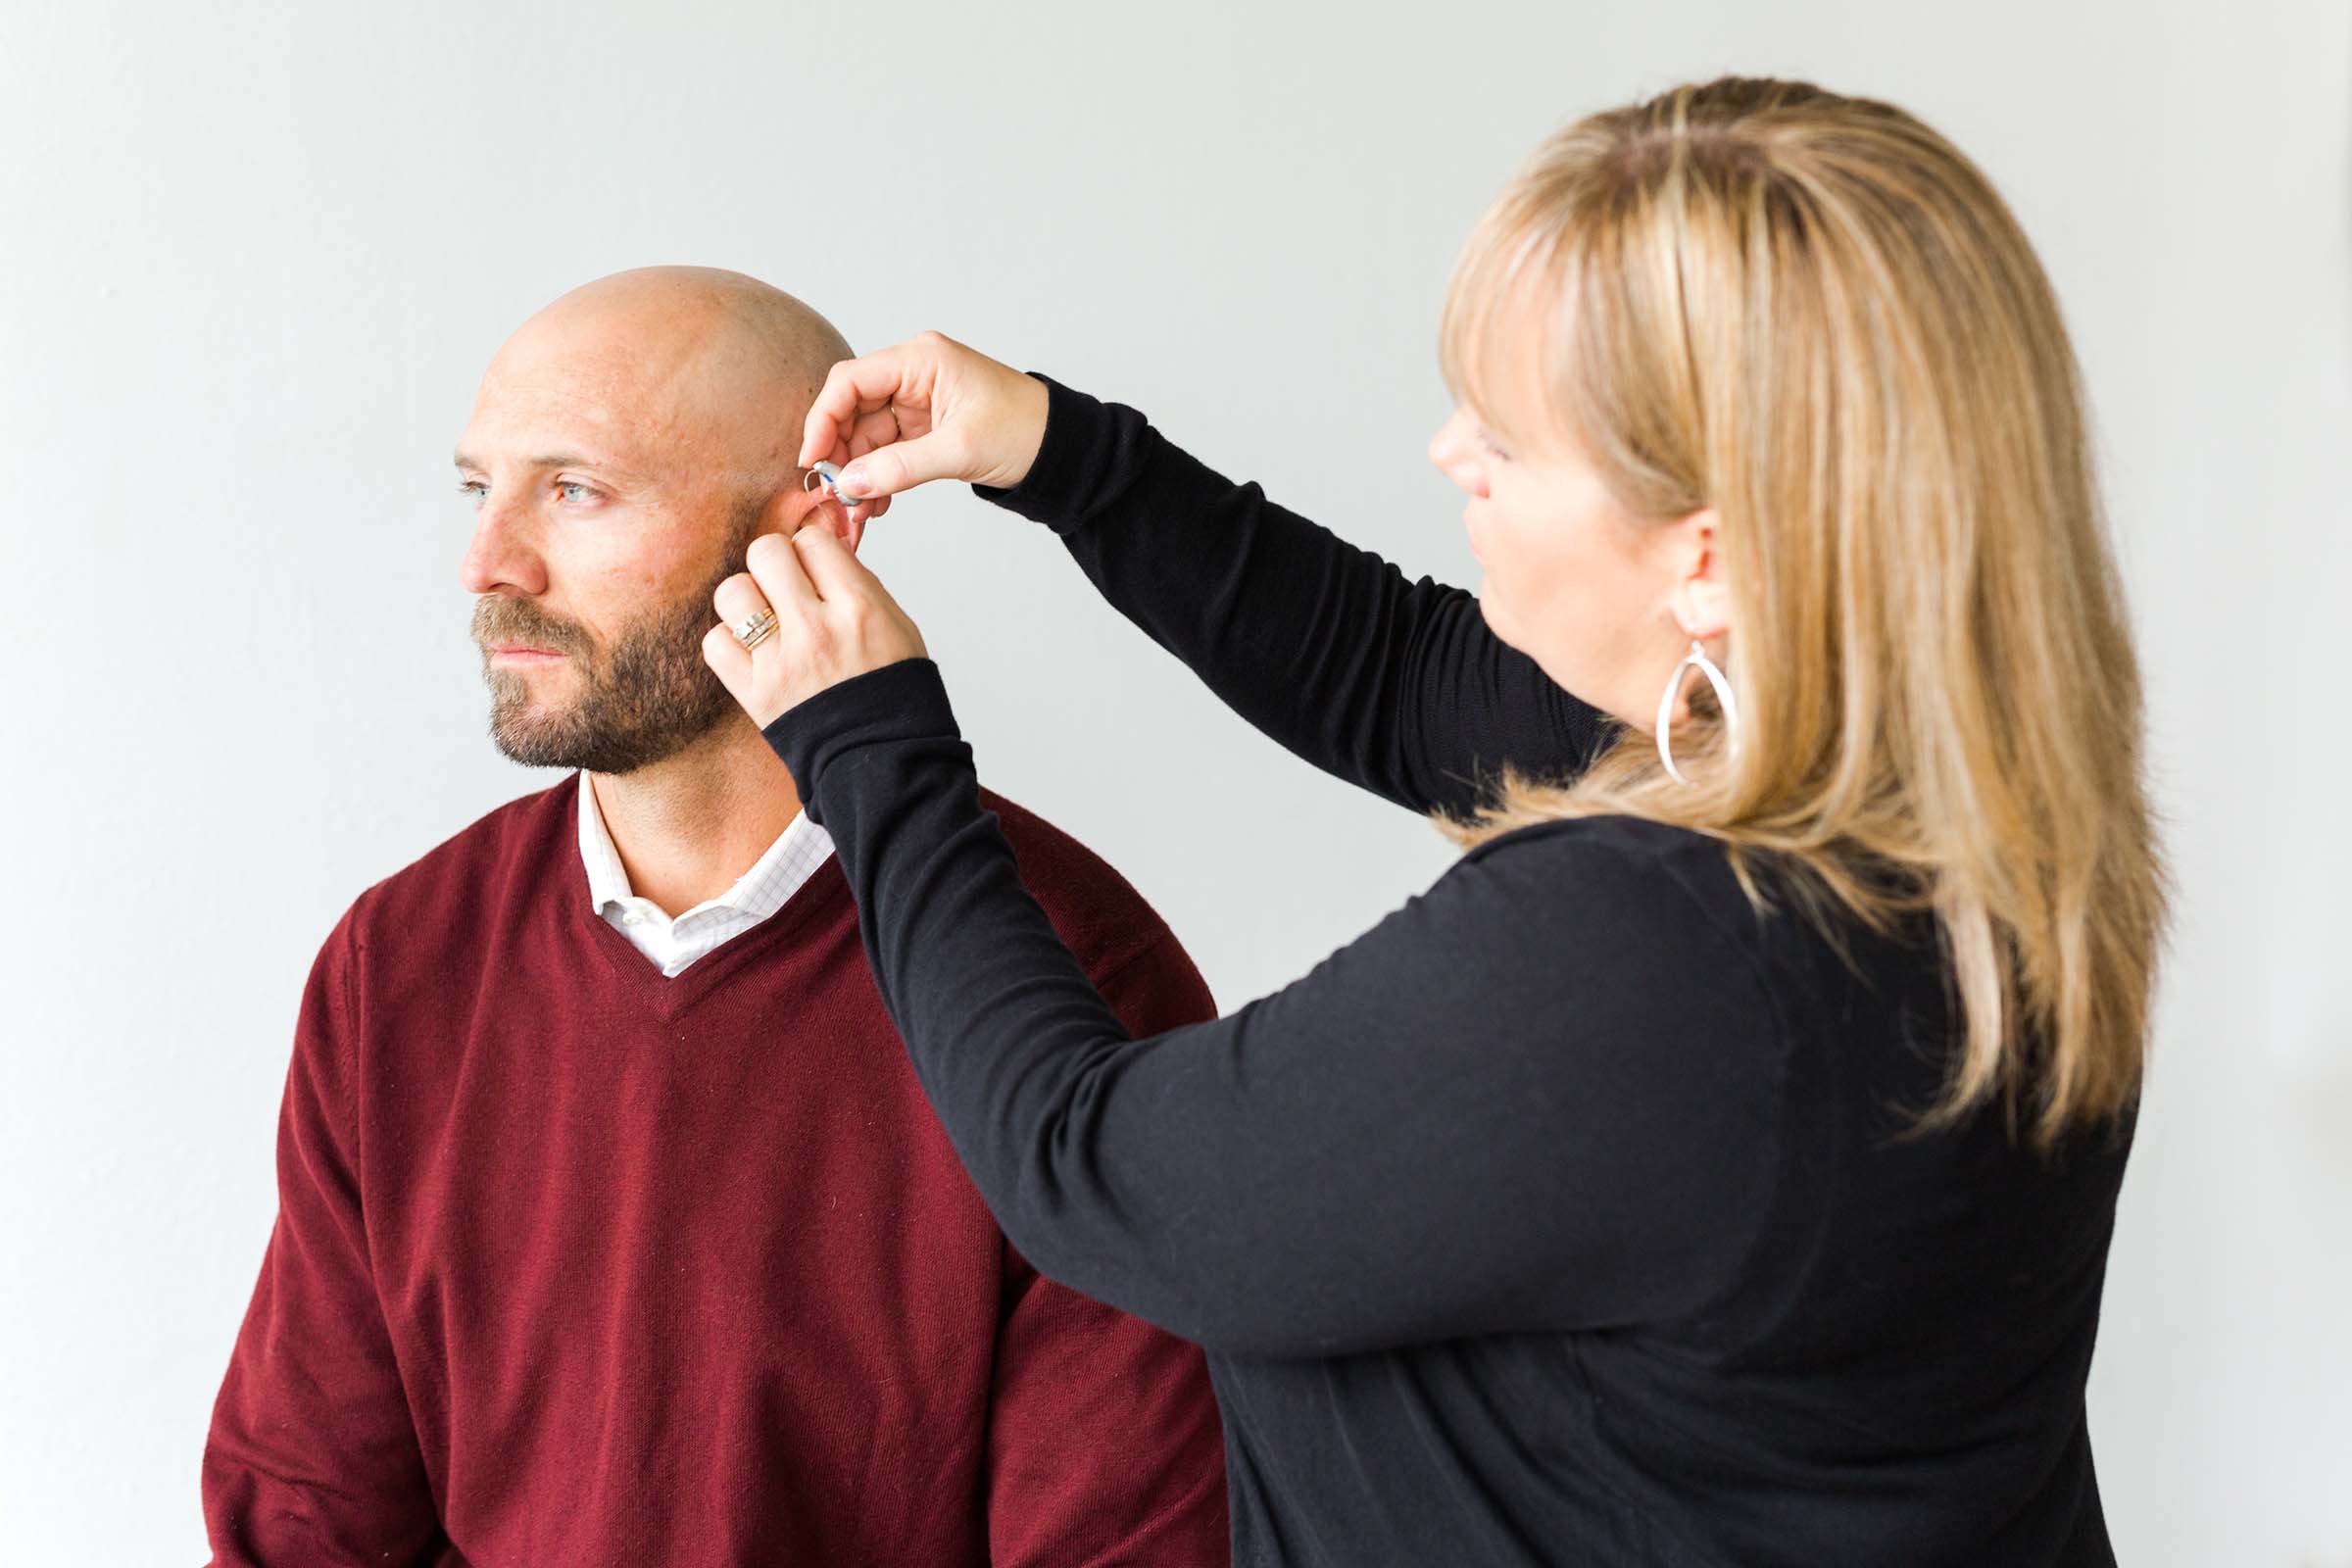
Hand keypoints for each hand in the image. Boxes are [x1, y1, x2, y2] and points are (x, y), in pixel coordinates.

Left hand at [702, 524, 928, 730]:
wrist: (885, 759)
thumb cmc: (894, 692)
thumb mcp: (897, 624)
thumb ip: (859, 582)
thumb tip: (823, 547)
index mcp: (858, 608)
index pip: (812, 540)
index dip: (812, 549)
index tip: (816, 567)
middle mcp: (816, 629)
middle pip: (766, 552)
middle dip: (775, 563)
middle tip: (786, 585)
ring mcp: (781, 662)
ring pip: (732, 591)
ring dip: (747, 599)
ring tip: (767, 618)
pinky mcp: (755, 693)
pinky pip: (714, 642)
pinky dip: (729, 642)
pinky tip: (753, 650)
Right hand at [798, 330, 1049, 527]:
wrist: (1063, 449)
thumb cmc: (1025, 432)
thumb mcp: (960, 451)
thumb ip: (901, 466)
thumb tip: (849, 483)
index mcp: (920, 360)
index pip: (850, 381)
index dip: (823, 420)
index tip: (812, 461)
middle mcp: (913, 374)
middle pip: (853, 410)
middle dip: (841, 455)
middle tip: (835, 497)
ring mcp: (918, 401)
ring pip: (867, 436)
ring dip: (859, 475)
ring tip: (858, 513)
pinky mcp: (926, 427)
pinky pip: (888, 451)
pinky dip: (879, 478)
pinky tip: (877, 505)